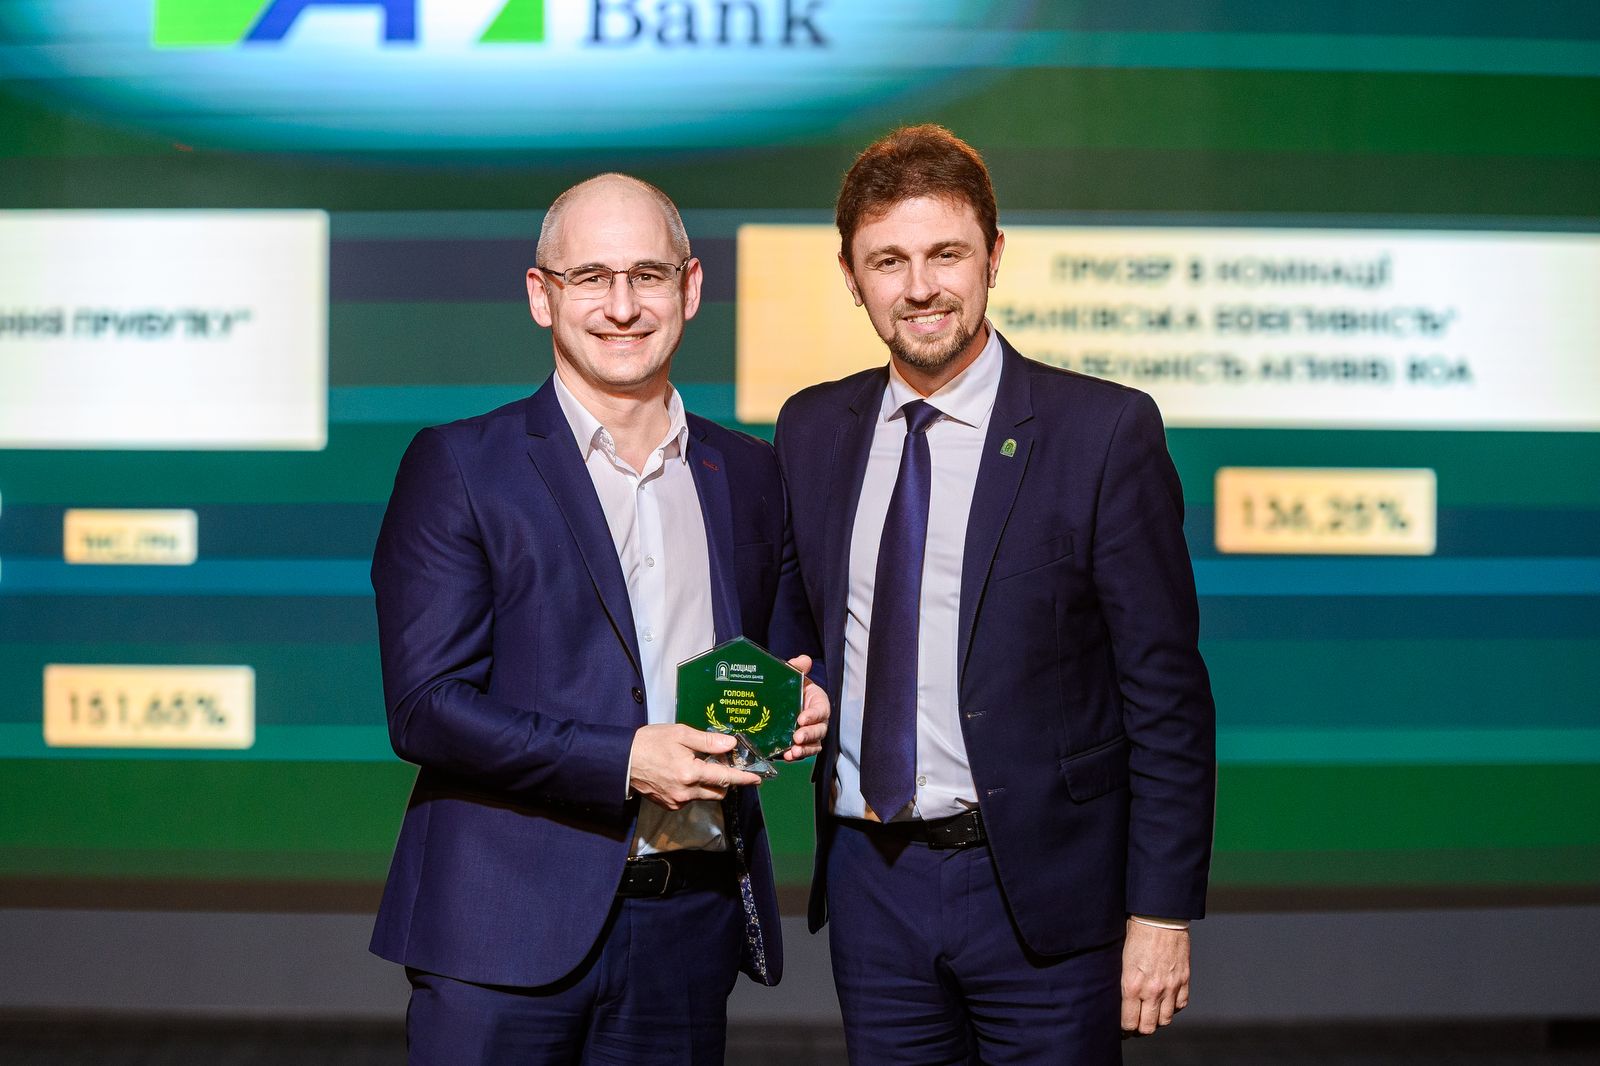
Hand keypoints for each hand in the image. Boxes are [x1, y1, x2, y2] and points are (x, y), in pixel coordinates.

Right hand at [628, 724, 763, 809]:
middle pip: (718, 791)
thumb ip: (708, 741)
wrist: (622, 760)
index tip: (757, 779)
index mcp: (690, 773)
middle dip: (725, 780)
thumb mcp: (680, 734)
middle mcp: (686, 792)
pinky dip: (695, 789)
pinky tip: (685, 774)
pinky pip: (691, 799)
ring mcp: (677, 801)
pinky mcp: (669, 805)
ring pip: (705, 796)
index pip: (725, 778)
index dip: (744, 778)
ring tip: (700, 766)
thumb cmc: (649, 743)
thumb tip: (730, 744)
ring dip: (710, 784)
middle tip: (723, 764)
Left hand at [780, 654, 829, 761]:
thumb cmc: (793, 688)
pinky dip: (796, 756)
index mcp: (819, 702)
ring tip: (793, 751)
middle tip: (797, 737)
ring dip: (804, 749)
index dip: (813, 715)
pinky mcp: (802, 744)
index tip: (802, 718)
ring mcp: (811, 734)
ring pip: (813, 744)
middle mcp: (818, 720)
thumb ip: (798, 668)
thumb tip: (803, 659)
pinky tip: (786, 756)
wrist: (783, 699)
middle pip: (819, 730)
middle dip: (809, 734)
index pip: (821, 710)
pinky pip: (803, 752)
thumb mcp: (795, 676)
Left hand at [1120, 918, 1189, 1035]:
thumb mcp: (1121, 961)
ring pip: (1166, 1020)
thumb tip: (1121, 1001)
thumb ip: (1125, 984)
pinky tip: (1166, 1003)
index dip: (1125, 1030)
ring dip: (1157, 1021)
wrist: (1159, 918)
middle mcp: (1152, 990)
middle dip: (1140, 1030)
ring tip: (1151, 1016)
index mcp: (1132, 986)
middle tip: (1135, 1027)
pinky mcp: (1184, 980)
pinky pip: (1180, 1005)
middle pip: (1148, 1027)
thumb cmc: (1136, 935)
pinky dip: (1173, 1008)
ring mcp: (1170, 986)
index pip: (1129, 1021)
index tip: (1123, 1030)